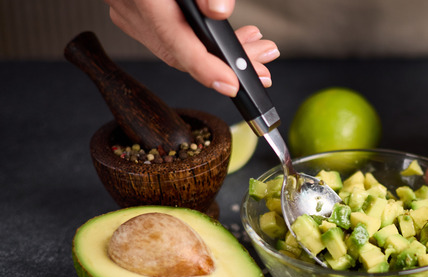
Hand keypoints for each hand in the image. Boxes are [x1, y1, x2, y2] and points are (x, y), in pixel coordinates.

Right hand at [105, 0, 279, 96]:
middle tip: (263, 66)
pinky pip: (173, 38)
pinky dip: (204, 43)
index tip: (232, 84)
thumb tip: (219, 12)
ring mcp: (130, 13)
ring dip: (221, 54)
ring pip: (179, 49)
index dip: (205, 69)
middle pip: (182, 52)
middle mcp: (129, 8)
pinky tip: (234, 39)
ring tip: (258, 50)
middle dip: (227, 63)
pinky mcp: (137, 13)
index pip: (175, 43)